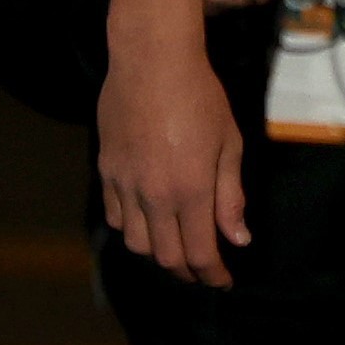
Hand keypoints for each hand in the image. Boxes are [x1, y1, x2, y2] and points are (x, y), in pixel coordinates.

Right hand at [97, 39, 249, 286]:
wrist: (152, 63)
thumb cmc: (201, 97)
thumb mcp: (229, 143)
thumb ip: (231, 195)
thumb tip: (238, 237)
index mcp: (190, 189)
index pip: (199, 251)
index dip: (212, 273)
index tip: (223, 281)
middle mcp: (153, 195)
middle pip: (165, 256)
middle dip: (187, 269)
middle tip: (204, 268)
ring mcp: (125, 185)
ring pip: (137, 242)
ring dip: (158, 253)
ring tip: (178, 247)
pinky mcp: (106, 172)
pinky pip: (116, 217)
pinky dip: (133, 228)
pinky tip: (149, 221)